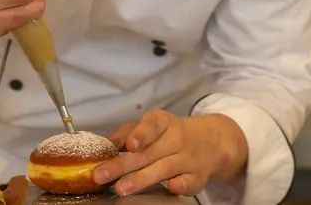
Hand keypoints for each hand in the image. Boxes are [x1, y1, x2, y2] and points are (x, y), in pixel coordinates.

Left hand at [94, 110, 247, 196]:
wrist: (209, 142)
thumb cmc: (168, 135)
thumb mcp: (150, 127)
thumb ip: (125, 134)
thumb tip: (101, 146)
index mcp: (163, 123)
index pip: (152, 125)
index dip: (141, 134)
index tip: (130, 145)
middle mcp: (177, 139)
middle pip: (150, 152)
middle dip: (124, 164)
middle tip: (101, 175)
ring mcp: (188, 158)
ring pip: (165, 168)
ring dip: (143, 178)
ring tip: (122, 187)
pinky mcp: (196, 177)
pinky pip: (189, 181)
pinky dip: (181, 185)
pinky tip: (171, 187)